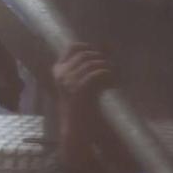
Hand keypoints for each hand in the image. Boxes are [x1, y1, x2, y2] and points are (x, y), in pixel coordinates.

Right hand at [52, 44, 111, 162]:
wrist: (77, 130)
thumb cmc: (83, 105)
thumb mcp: (86, 81)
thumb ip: (96, 61)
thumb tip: (109, 42)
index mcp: (59, 70)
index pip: (74, 47)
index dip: (90, 48)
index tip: (100, 56)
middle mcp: (61, 74)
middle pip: (86, 54)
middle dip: (102, 59)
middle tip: (111, 69)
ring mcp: (68, 82)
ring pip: (92, 63)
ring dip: (107, 67)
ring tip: (113, 76)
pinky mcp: (78, 91)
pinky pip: (95, 74)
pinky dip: (107, 74)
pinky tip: (112, 80)